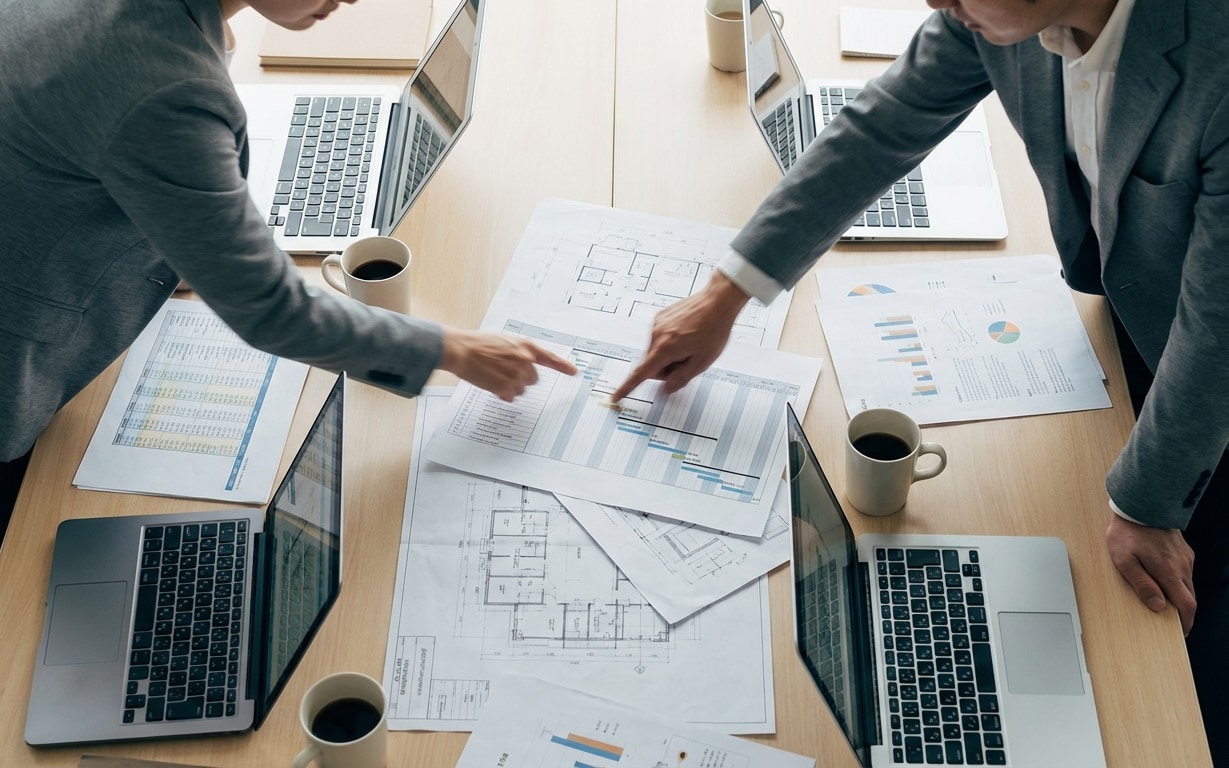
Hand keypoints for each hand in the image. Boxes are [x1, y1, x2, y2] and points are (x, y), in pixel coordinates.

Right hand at [440, 329, 576, 401]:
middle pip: (533, 379)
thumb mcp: (505, 341)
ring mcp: (517, 375)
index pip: (550, 358)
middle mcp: (525, 360)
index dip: (563, 366)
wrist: (462, 350)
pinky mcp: (507, 387)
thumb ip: (519, 352)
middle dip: (520, 379)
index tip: (574, 372)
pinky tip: (491, 383)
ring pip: (521, 389)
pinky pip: (511, 396)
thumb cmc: (479, 344)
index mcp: (525, 346)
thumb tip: (527, 366)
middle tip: (502, 371)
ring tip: (493, 375)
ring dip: (509, 386)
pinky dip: (502, 394)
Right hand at [610, 271, 749, 401]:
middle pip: (651, 364)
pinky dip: (670, 342)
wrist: (718, 300)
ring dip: (669, 355)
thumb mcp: (702, 362)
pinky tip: (687, 335)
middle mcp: (656, 335)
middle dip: (666, 369)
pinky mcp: (660, 317)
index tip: (616, 396)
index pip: (641, 374)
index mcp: (665, 348)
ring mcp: (657, 324)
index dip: (628, 387)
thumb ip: (681, 378)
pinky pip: (659, 338)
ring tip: (690, 345)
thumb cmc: (714, 329)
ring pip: (656, 351)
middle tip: (687, 362)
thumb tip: (666, 388)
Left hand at [1105, 513, 1196, 634]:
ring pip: (1188, 585)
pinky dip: (1179, 583)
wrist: (1140, 505)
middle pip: (1190, 597)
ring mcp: (1185, 558)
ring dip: (1181, 597)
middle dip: (1184, 613)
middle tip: (1171, 623)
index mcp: (1169, 572)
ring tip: (1166, 604)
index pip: (1186, 605)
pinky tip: (1165, 583)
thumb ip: (1141, 584)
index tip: (1182, 632)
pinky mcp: (1183, 551)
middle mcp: (1182, 566)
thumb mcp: (1124, 560)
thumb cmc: (1127, 533)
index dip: (1186, 622)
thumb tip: (1157, 606)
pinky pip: (1185, 573)